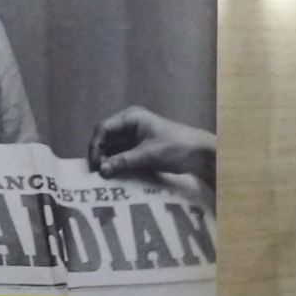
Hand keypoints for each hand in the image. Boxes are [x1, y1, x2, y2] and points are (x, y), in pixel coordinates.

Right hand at [89, 106, 216, 185]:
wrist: (200, 154)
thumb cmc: (175, 147)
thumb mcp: (148, 154)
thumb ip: (124, 161)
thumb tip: (102, 171)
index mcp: (130, 118)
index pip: (103, 129)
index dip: (95, 146)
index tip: (94, 165)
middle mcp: (129, 125)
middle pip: (106, 139)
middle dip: (100, 155)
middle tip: (98, 174)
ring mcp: (134, 137)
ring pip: (113, 149)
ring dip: (108, 162)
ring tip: (104, 178)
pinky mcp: (140, 149)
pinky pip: (123, 156)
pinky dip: (118, 165)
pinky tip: (115, 176)